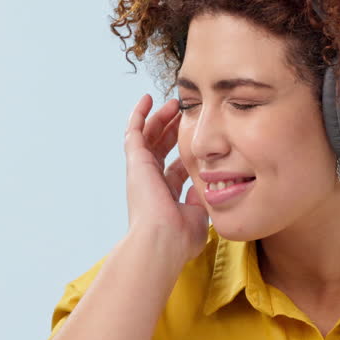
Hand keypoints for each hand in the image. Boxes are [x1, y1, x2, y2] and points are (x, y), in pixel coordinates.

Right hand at [123, 93, 208, 262]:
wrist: (162, 240)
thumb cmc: (181, 237)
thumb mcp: (198, 215)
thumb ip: (201, 199)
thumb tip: (206, 186)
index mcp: (166, 195)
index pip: (175, 168)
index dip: (185, 151)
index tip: (198, 138)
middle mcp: (151, 181)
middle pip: (161, 148)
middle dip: (172, 130)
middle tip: (185, 113)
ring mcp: (142, 170)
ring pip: (148, 137)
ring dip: (159, 118)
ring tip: (173, 103)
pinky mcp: (135, 161)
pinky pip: (133, 132)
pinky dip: (139, 114)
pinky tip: (147, 99)